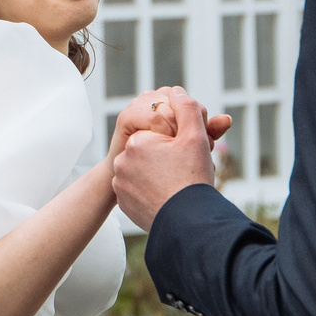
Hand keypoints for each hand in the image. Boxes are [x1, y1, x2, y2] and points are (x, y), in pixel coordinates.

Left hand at [113, 89, 224, 228]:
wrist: (187, 224)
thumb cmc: (192, 179)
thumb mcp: (195, 137)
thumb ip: (187, 108)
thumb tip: (176, 91)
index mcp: (136, 141)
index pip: (161, 131)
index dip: (180, 139)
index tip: (191, 152)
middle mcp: (121, 162)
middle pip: (152, 151)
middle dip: (170, 156)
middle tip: (189, 169)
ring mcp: (120, 184)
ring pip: (146, 170)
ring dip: (161, 172)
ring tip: (179, 184)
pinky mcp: (124, 203)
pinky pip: (140, 189)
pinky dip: (153, 190)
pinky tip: (168, 196)